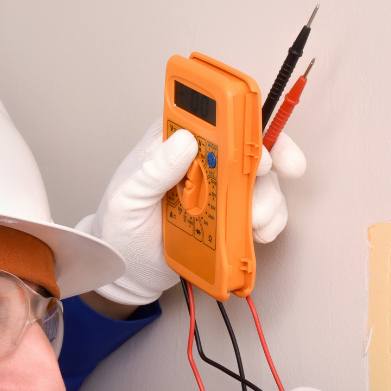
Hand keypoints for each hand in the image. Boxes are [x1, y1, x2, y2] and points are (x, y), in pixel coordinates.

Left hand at [81, 121, 304, 306]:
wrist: (128, 273)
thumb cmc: (120, 229)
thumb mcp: (127, 197)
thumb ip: (154, 170)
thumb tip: (185, 141)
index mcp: (173, 144)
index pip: (212, 118)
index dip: (240, 120)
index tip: (252, 139)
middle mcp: (202, 162)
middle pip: (247, 145)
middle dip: (271, 157)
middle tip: (270, 173)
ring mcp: (219, 190)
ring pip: (259, 181)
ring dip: (268, 198)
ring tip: (257, 220)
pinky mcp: (229, 217)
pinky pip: (258, 212)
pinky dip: (268, 221)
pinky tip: (258, 233)